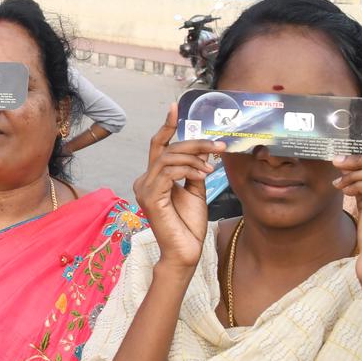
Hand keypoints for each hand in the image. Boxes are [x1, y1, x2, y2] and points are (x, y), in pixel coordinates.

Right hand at [132, 104, 221, 269]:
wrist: (185, 252)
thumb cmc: (188, 225)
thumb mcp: (195, 191)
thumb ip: (193, 171)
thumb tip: (202, 152)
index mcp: (153, 179)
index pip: (158, 147)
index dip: (166, 127)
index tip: (175, 108)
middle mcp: (144, 181)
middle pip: (167, 149)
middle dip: (194, 143)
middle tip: (218, 145)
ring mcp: (144, 189)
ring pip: (168, 158)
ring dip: (194, 157)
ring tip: (211, 167)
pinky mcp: (149, 197)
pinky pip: (169, 172)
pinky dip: (188, 169)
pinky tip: (203, 174)